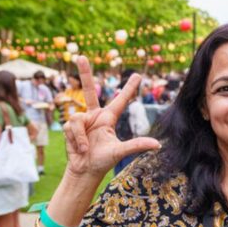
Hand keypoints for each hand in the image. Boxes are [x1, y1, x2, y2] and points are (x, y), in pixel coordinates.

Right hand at [62, 56, 159, 179]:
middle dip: (84, 73)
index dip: (129, 88)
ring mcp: (82, 120)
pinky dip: (75, 139)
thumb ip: (136, 145)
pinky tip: (78, 148)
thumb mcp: (120, 151)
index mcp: (109, 119)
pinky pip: (71, 127)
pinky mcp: (70, 127)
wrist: (84, 170)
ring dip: (80, 137)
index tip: (137, 75)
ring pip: (77, 119)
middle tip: (81, 56)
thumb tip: (157, 144)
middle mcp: (95, 116)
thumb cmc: (103, 161)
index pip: (121, 100)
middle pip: (88, 90)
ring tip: (85, 149)